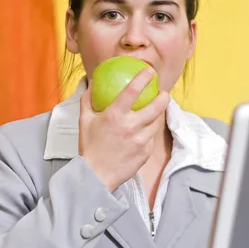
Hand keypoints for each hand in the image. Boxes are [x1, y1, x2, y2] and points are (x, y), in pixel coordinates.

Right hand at [79, 68, 169, 192]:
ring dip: (157, 116)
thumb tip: (92, 83)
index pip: (133, 90)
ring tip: (156, 113)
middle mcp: (130, 126)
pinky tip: (145, 133)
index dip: (144, 77)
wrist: (96, 176)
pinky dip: (148, 134)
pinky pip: (151, 139)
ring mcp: (140, 140)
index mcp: (114, 115)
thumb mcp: (84, 121)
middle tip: (164, 93)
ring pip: (155, 123)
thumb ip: (88, 100)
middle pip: (156, 106)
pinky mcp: (145, 152)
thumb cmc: (89, 147)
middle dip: (164, 97)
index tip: (150, 71)